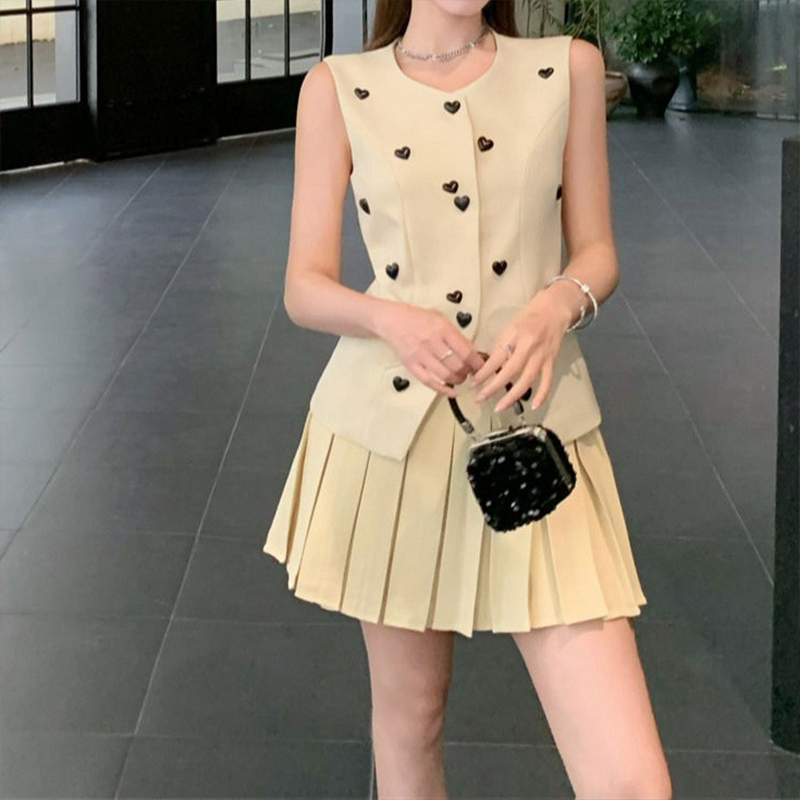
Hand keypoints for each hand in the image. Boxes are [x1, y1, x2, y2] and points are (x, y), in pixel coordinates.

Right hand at [377, 302, 485, 396]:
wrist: (392, 320)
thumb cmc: (417, 318)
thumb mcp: (440, 319)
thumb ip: (456, 335)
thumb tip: (472, 352)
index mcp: (442, 329)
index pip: (466, 351)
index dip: (477, 363)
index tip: (482, 367)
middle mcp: (432, 342)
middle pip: (457, 365)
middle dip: (468, 372)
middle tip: (470, 372)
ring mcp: (421, 355)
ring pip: (446, 375)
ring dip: (457, 380)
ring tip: (460, 378)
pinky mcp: (412, 365)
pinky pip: (429, 382)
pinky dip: (442, 390)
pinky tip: (451, 393)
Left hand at [469, 291, 572, 411]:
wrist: (555, 309)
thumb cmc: (529, 316)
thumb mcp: (510, 327)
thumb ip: (501, 346)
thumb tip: (487, 366)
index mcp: (516, 335)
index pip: (497, 357)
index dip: (484, 372)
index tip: (473, 383)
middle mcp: (529, 346)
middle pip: (510, 370)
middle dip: (493, 387)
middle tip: (479, 398)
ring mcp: (542, 355)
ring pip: (527, 380)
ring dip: (513, 396)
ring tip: (500, 407)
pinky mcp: (552, 361)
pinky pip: (547, 381)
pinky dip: (542, 395)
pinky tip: (534, 407)